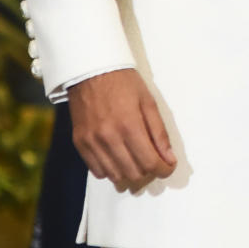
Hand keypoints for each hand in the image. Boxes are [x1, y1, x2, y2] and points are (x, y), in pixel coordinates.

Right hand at [68, 68, 176, 190]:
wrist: (91, 71)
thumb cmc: (123, 82)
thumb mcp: (148, 102)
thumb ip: (159, 132)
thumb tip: (168, 158)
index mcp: (130, 125)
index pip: (150, 162)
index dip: (164, 169)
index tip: (168, 166)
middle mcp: (109, 138)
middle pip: (134, 173)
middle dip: (149, 171)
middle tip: (153, 160)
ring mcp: (92, 142)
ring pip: (115, 176)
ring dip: (130, 173)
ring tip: (136, 160)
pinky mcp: (80, 144)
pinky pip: (97, 171)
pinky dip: (111, 170)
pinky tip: (118, 158)